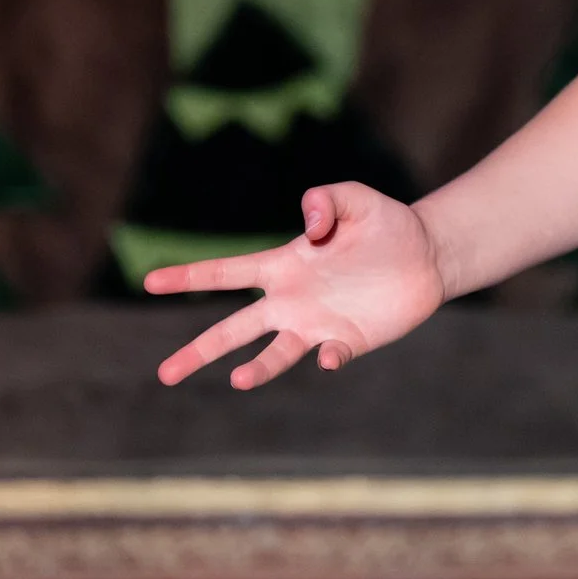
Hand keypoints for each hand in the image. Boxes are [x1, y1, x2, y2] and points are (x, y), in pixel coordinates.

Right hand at [145, 183, 445, 389]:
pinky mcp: (348, 341)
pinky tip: (328, 355)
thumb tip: (310, 227)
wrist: (427, 254)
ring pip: (274, 354)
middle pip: (233, 330)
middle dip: (198, 351)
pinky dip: (326, 359)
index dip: (188, 277)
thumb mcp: (354, 198)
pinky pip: (329, 356)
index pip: (226, 273)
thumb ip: (326, 199)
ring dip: (256, 369)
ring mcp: (317, 325)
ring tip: (238, 379)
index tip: (150, 282)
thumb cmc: (384, 225)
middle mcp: (291, 301)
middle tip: (165, 374)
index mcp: (283, 266)